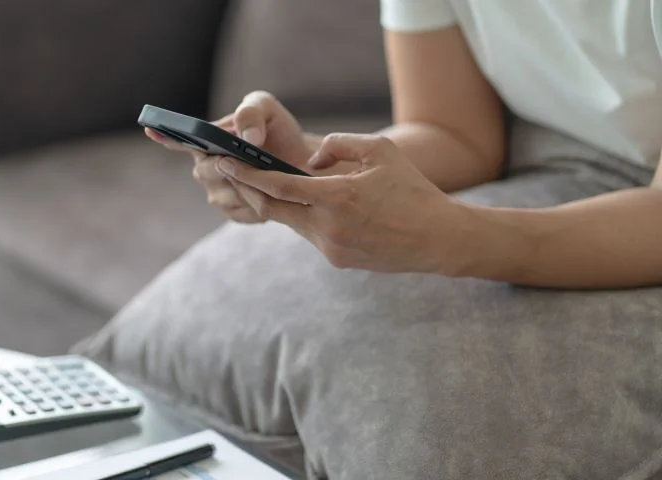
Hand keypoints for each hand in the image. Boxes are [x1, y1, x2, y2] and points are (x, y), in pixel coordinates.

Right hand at [145, 91, 312, 223]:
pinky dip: (258, 202)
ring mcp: (218, 193)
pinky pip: (242, 211)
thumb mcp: (265, 109)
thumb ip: (251, 113)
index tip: (151, 128)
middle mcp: (205, 168)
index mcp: (204, 139)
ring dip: (247, 186)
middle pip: (206, 172)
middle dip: (226, 166)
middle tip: (248, 159)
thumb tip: (248, 138)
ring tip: (271, 175)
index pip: (179, 140)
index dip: (165, 136)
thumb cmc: (275, 129)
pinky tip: (271, 191)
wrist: (299, 159)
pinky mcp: (235, 212)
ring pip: (224, 195)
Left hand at [217, 133, 468, 273]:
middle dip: (246, 189)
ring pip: (289, 222)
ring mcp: (331, 248)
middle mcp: (329, 227)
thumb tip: (309, 160)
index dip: (247, 174)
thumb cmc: (413, 189)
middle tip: (227, 171)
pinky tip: (297, 202)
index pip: (278, 187)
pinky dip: (299, 216)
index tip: (225, 162)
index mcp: (339, 197)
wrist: (439, 239)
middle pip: (270, 209)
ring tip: (257, 182)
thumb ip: (339, 145)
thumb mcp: (381, 150)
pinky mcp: (336, 260)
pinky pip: (309, 233)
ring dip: (272, 203)